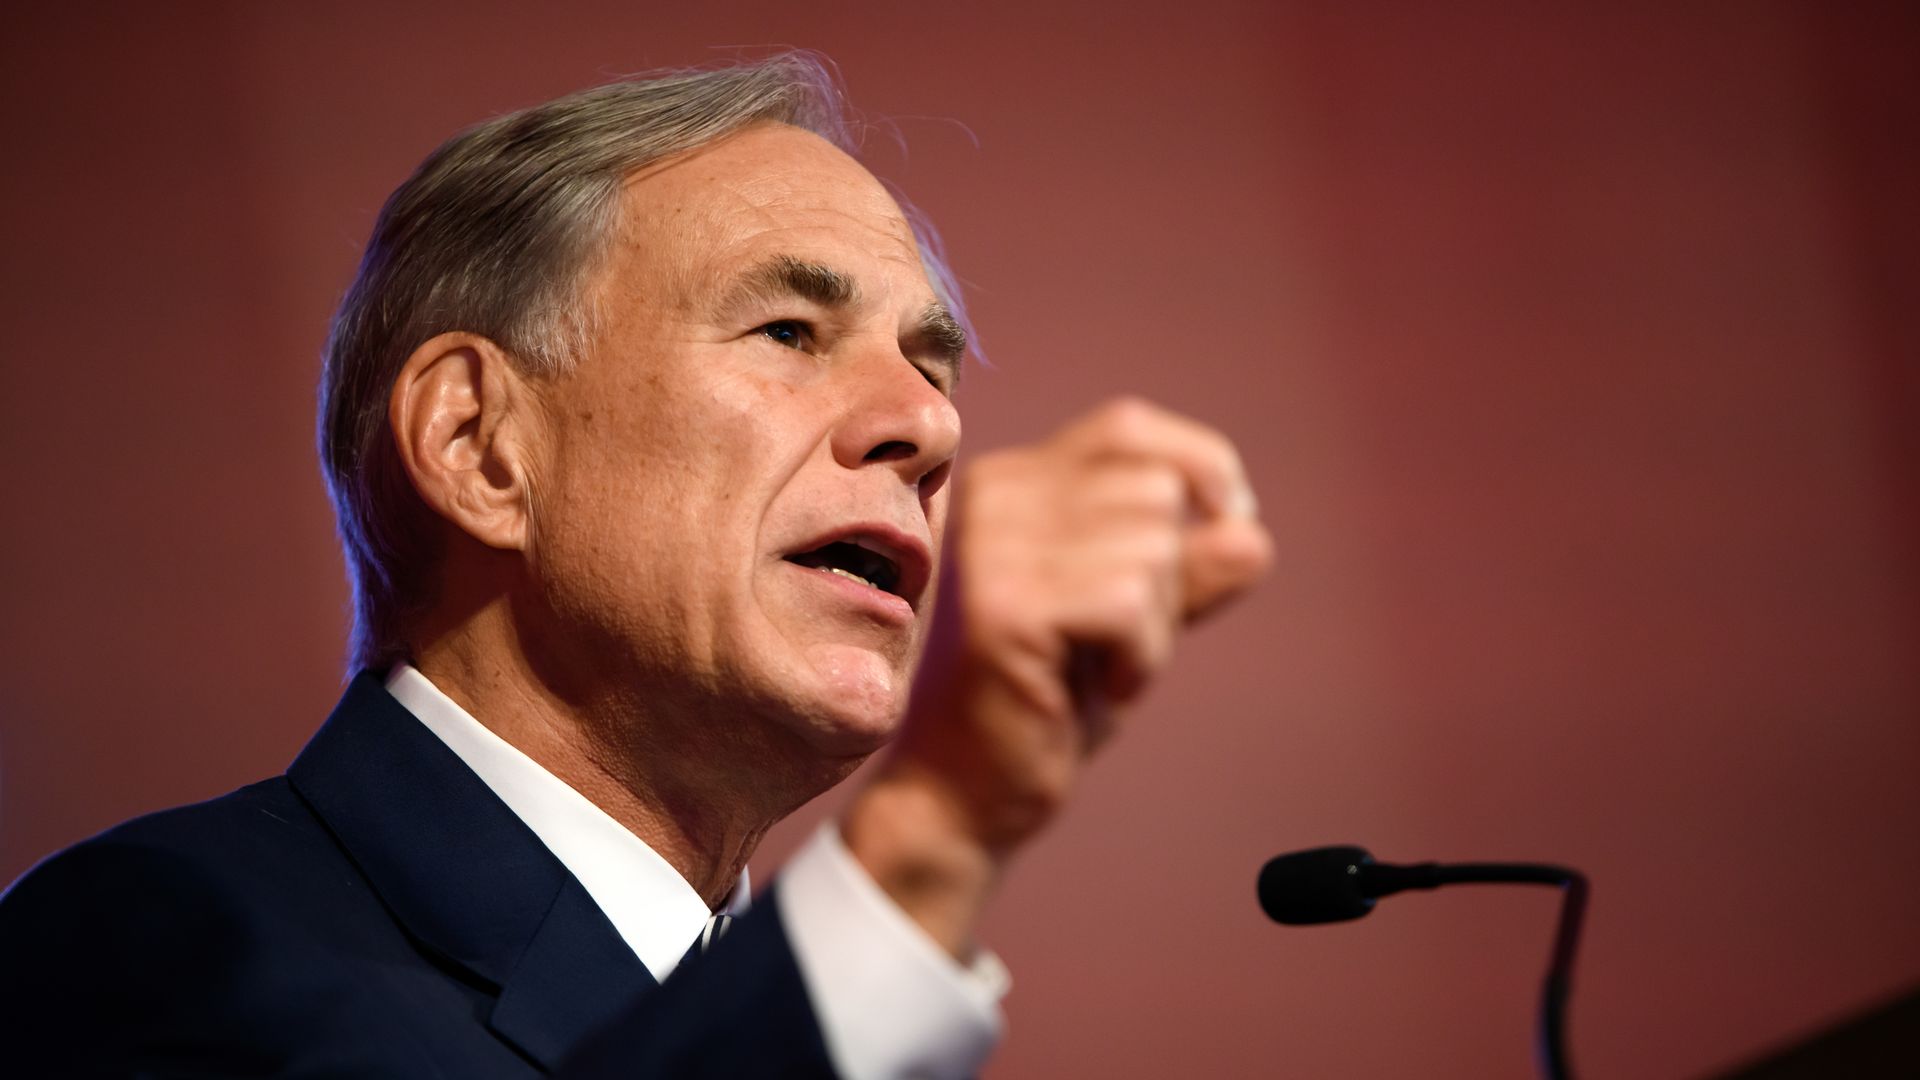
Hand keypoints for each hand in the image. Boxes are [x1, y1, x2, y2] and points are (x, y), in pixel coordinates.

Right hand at [842, 397, 1272, 955]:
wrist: (962, 794)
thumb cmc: (1044, 701)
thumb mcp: (1131, 619)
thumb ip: (1188, 570)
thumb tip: (1251, 533)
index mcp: (1009, 481)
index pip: (1129, 427)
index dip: (1201, 466)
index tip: (1230, 522)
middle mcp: (990, 495)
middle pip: (1156, 492)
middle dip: (1171, 577)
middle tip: (1116, 642)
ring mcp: (990, 547)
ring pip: (1152, 548)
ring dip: (1154, 627)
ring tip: (1096, 667)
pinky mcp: (1004, 608)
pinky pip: (1129, 603)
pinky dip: (1138, 657)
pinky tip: (1093, 688)